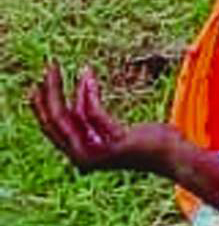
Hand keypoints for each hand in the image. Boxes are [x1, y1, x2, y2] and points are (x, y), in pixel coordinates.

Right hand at [30, 62, 188, 179]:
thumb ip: (93, 116)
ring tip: (65, 67)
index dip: (42, 107)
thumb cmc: (147, 141)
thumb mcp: (112, 127)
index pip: (52, 130)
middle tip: (49, 67)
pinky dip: (88, 92)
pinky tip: (88, 76)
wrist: (174, 156)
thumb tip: (82, 85)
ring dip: (63, 88)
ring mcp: (97, 152)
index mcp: (80, 155)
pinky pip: (93, 113)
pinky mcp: (114, 143)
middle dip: (48, 94)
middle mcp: (82, 157)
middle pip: (54, 122)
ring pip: (69, 116)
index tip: (38, 84)